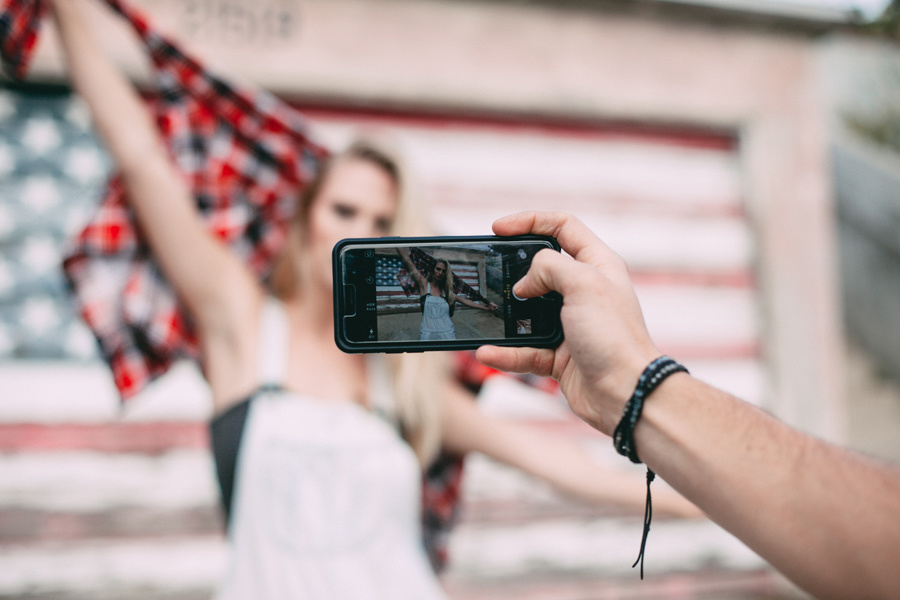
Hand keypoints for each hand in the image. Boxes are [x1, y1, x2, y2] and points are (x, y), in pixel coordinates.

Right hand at [476, 211, 659, 434]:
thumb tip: (524, 284)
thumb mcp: (583, 284)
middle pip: (540, 268)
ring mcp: (570, 323)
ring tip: (486, 315)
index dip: (530, 221)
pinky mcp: (559, 354)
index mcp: (597, 265)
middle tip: (491, 271)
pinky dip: (505, 352)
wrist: (626, 394)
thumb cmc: (615, 337)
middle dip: (513, 270)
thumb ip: (548, 268)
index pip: (562, 227)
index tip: (499, 228)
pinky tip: (488, 351)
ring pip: (527, 312)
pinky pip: (523, 349)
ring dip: (505, 316)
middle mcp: (584, 291)